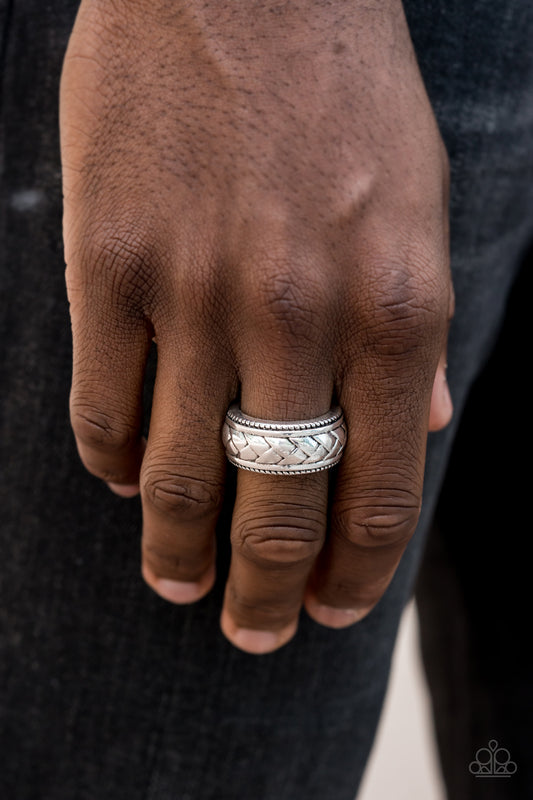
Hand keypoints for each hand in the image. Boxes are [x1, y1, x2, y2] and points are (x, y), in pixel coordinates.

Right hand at [60, 0, 452, 653]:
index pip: (380, 493)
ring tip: (177, 588)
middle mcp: (298, 315)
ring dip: (178, 551)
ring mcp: (196, 292)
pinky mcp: (108, 262)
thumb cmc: (342, 93)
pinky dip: (115, 462)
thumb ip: (415, 337)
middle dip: (268, 594)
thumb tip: (425, 434)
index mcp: (395, 308)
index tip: (335, 614)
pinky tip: (126, 480)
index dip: (357, 574)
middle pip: (279, 508)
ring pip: (181, 477)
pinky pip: (103, 406)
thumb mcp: (420, 208)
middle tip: (256, 636)